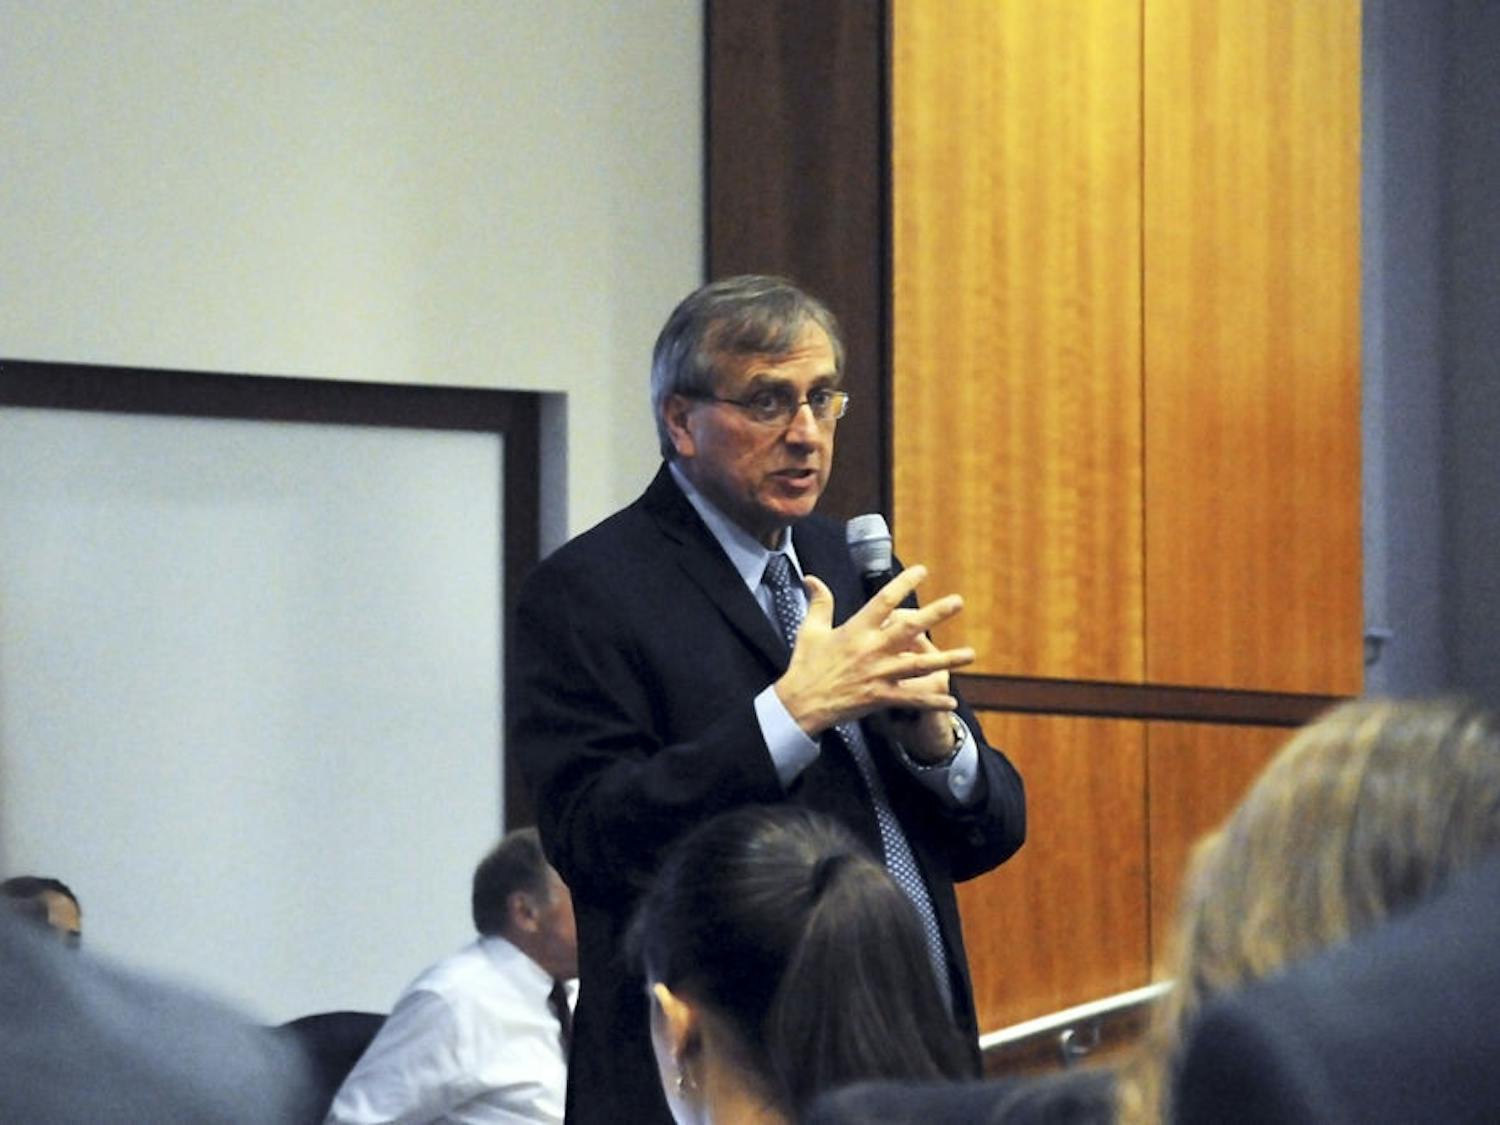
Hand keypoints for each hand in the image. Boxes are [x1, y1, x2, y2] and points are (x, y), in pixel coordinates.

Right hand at [773, 564, 973, 737]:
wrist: (800, 704)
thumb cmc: (805, 665)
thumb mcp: (809, 630)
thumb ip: (819, 602)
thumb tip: (812, 577)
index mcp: (856, 630)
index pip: (884, 600)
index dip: (904, 583)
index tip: (922, 571)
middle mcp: (871, 650)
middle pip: (910, 628)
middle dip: (935, 614)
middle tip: (958, 602)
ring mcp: (878, 675)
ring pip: (919, 665)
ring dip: (947, 659)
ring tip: (970, 654)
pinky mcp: (880, 698)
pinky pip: (912, 699)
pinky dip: (932, 701)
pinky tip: (952, 701)